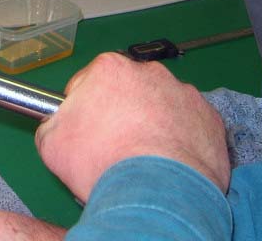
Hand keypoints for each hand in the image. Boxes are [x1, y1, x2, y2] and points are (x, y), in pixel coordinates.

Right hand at [35, 52, 229, 202]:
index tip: (87, 133)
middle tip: (115, 148)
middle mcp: (149, 71)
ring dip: (153, 124)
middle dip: (122, 113)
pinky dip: (181, 139)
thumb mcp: (51, 144)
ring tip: (146, 159)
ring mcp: (183, 92)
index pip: (89, 83)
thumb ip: (52, 123)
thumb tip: (59, 124)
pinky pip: (189, 124)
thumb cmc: (103, 163)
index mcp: (109, 69)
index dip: (85, 110)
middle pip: (128, 90)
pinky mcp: (209, 117)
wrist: (157, 193)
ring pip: (160, 105)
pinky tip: (171, 163)